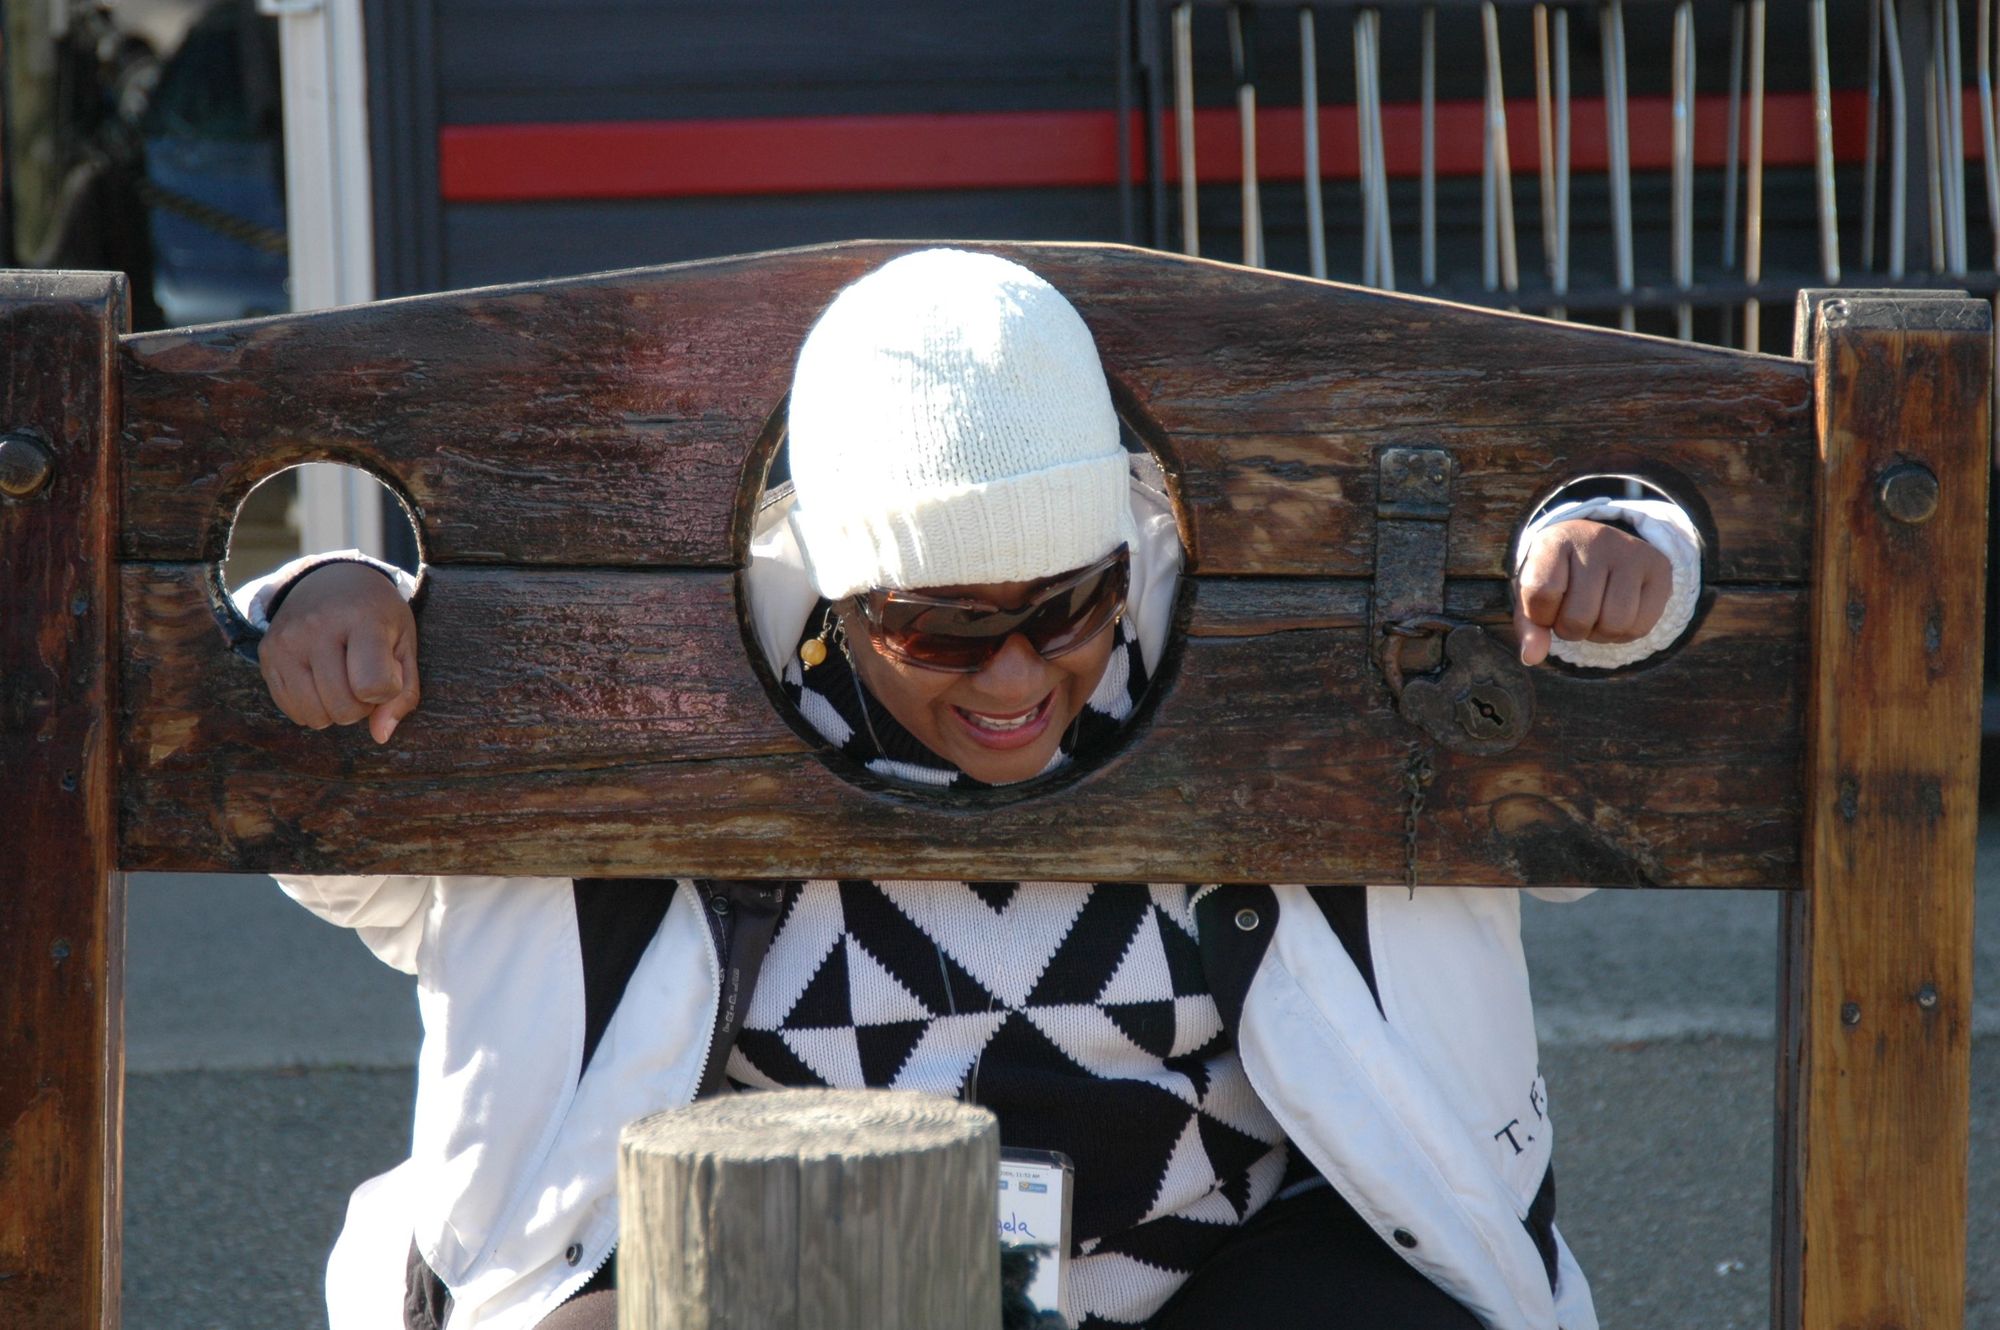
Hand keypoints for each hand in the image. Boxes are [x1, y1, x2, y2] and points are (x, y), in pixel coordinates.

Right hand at [258, 562, 420, 743]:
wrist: (330, 579)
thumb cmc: (377, 615)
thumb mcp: (405, 643)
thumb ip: (404, 692)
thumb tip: (380, 735)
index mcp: (361, 619)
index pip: (372, 685)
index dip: (387, 691)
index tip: (389, 672)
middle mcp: (317, 628)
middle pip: (344, 708)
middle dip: (363, 706)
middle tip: (364, 679)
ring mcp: (286, 641)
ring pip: (315, 715)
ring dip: (336, 711)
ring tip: (343, 681)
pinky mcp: (266, 654)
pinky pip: (290, 709)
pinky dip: (311, 708)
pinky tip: (321, 682)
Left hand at [1513, 520, 1673, 666]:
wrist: (1598, 548)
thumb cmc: (1559, 576)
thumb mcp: (1534, 594)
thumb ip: (1529, 626)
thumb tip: (1532, 657)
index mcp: (1555, 540)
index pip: (1541, 593)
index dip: (1540, 615)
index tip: (1545, 606)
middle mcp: (1595, 539)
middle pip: (1578, 617)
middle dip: (1570, 629)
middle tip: (1572, 613)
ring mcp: (1631, 551)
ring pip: (1614, 624)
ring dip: (1599, 635)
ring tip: (1594, 614)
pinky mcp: (1659, 568)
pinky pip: (1640, 627)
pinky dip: (1623, 635)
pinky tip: (1616, 614)